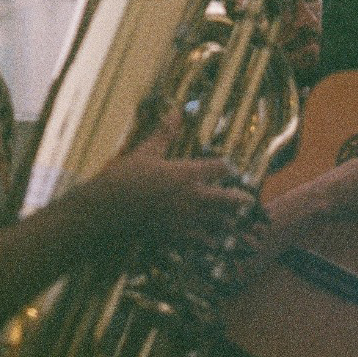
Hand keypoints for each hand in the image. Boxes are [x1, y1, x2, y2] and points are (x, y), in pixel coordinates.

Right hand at [86, 111, 253, 247]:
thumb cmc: (126, 176)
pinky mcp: (178, 237)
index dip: (226, 167)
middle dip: (241, 200)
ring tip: (232, 222)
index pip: (220, 168)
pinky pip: (203, 244)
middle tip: (248, 200)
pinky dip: (211, 243)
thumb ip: (164, 134)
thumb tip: (175, 111)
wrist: (109, 208)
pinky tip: (212, 244)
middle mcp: (194, 197)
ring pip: (221, 224)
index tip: (227, 168)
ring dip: (228, 222)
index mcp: (187, 173)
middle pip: (229, 200)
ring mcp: (188, 219)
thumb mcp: (146, 152)